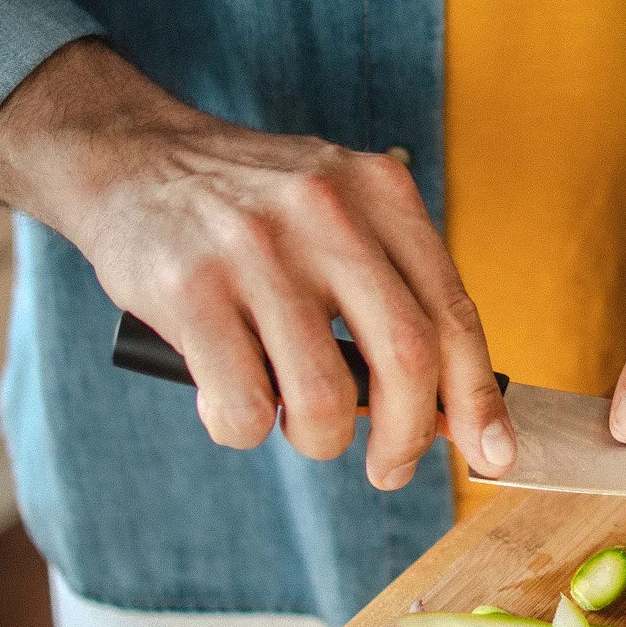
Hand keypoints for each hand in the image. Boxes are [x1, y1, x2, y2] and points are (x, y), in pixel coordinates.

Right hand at [0, 39, 515, 490]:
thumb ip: (392, 287)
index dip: (477, 396)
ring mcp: (254, 247)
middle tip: (388, 469)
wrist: (133, 157)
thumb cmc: (249, 208)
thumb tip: (450, 409)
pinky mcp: (190, 289)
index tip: (492, 451)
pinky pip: (243, 407)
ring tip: (294, 422)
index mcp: (378, 191)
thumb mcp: (337, 209)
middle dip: (407, 438)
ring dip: (318, 438)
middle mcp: (325, 210)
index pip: (452, 310)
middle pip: (406, 356)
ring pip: (323, 396)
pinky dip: (244, 429)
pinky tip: (229, 402)